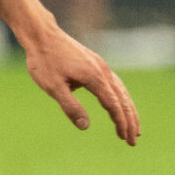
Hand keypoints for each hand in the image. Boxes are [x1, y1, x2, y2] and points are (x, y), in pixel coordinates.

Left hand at [23, 27, 140, 145]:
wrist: (41, 34)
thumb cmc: (44, 61)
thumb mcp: (53, 87)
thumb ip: (70, 107)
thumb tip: (85, 127)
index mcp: (94, 77)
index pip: (113, 105)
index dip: (121, 123)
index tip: (126, 138)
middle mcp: (102, 70)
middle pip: (122, 99)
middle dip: (130, 120)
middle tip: (133, 140)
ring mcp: (100, 65)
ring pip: (121, 91)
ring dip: (128, 110)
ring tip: (133, 127)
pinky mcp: (95, 63)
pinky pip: (114, 83)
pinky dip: (121, 97)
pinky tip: (119, 105)